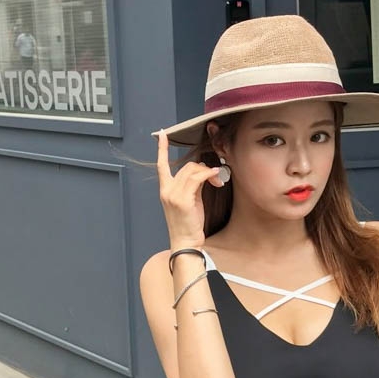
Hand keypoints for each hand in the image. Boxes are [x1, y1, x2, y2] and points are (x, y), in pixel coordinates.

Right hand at [153, 128, 225, 248]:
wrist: (185, 242)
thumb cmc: (188, 224)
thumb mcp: (189, 202)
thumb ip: (192, 185)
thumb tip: (203, 172)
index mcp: (165, 190)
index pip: (161, 165)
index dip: (162, 149)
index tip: (162, 135)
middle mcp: (167, 190)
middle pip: (186, 166)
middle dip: (203, 169)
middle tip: (216, 178)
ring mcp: (173, 195)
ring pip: (193, 170)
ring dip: (208, 172)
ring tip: (217, 182)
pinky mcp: (183, 200)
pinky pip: (198, 178)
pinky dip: (209, 175)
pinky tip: (216, 179)